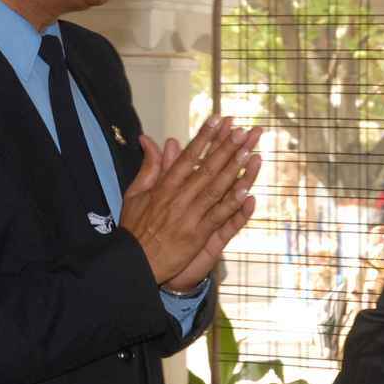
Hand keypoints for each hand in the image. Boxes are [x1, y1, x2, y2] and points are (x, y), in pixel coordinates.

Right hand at [121, 116, 261, 285]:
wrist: (133, 263)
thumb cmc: (135, 228)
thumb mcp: (135, 193)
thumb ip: (149, 166)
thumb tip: (149, 139)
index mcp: (164, 187)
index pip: (188, 157)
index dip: (204, 137)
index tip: (217, 119)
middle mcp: (178, 199)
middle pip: (206, 169)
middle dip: (225, 148)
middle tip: (242, 131)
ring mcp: (190, 217)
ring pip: (216, 189)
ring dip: (234, 170)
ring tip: (250, 152)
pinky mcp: (198, 236)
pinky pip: (218, 217)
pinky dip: (232, 204)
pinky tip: (247, 191)